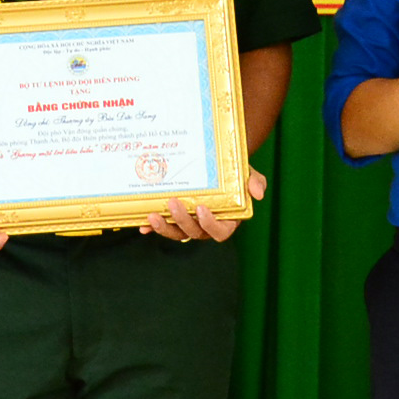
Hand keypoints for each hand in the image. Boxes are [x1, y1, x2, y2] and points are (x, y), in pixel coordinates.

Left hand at [144, 165, 262, 241]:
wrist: (215, 165)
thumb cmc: (234, 173)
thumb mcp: (247, 173)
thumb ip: (254, 182)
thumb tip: (257, 193)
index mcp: (226, 220)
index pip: (220, 231)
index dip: (210, 224)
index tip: (201, 209)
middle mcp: (206, 226)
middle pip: (194, 232)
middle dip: (182, 220)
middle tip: (173, 203)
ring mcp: (189, 223)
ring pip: (176, 233)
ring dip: (164, 228)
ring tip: (152, 215)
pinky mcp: (174, 219)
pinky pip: (163, 226)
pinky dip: (152, 227)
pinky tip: (142, 224)